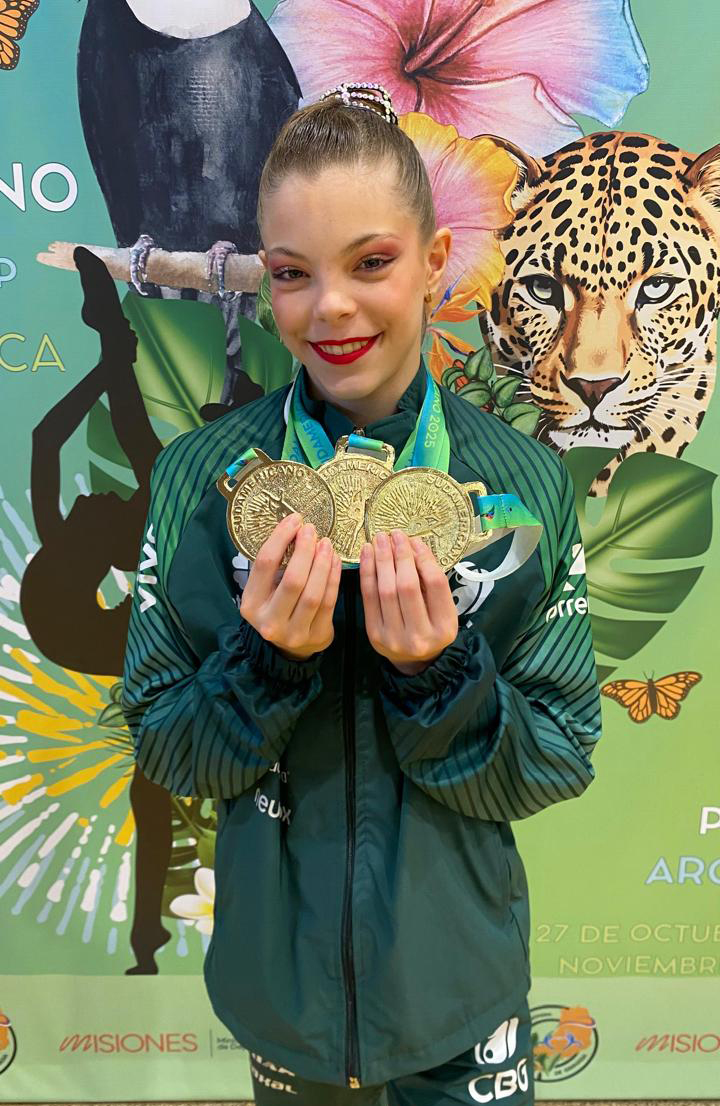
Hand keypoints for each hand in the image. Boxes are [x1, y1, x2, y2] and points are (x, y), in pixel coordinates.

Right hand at [239, 513, 342, 660]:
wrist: (290, 647)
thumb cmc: (276, 607)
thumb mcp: (265, 590)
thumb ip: (274, 566)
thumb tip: (294, 527)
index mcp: (251, 604)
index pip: (264, 565)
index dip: (281, 538)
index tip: (294, 520)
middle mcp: (269, 622)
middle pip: (292, 580)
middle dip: (305, 551)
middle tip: (312, 530)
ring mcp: (294, 632)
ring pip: (313, 593)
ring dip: (322, 564)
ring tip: (326, 544)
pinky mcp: (316, 636)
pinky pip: (329, 602)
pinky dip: (333, 578)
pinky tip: (335, 560)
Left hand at [359, 529, 458, 674]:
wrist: (415, 660)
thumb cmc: (432, 626)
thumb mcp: (443, 608)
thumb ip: (431, 581)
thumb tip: (413, 545)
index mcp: (444, 627)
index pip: (435, 585)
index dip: (424, 559)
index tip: (415, 541)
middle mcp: (419, 635)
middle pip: (407, 587)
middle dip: (400, 556)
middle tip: (395, 534)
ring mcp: (394, 637)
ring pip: (385, 590)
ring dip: (382, 560)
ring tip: (380, 539)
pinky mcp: (374, 634)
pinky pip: (368, 597)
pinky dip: (367, 572)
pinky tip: (368, 554)